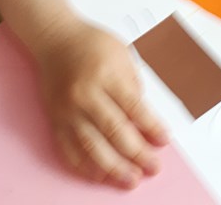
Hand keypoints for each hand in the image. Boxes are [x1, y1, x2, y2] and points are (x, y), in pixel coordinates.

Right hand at [35, 20, 168, 187]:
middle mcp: (85, 94)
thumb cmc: (91, 44)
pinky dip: (86, 167)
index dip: (151, 127)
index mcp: (106, 74)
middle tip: (153, 167)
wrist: (55, 40)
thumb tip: (144, 119)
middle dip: (137, 153)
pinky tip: (101, 175)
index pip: (133, 107)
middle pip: (115, 131)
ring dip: (113, 168)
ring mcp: (68, 110)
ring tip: (131, 180)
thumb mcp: (121, 54)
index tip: (164, 140)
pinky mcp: (56, 120)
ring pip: (92, 147)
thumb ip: (133, 85)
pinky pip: (70, 150)